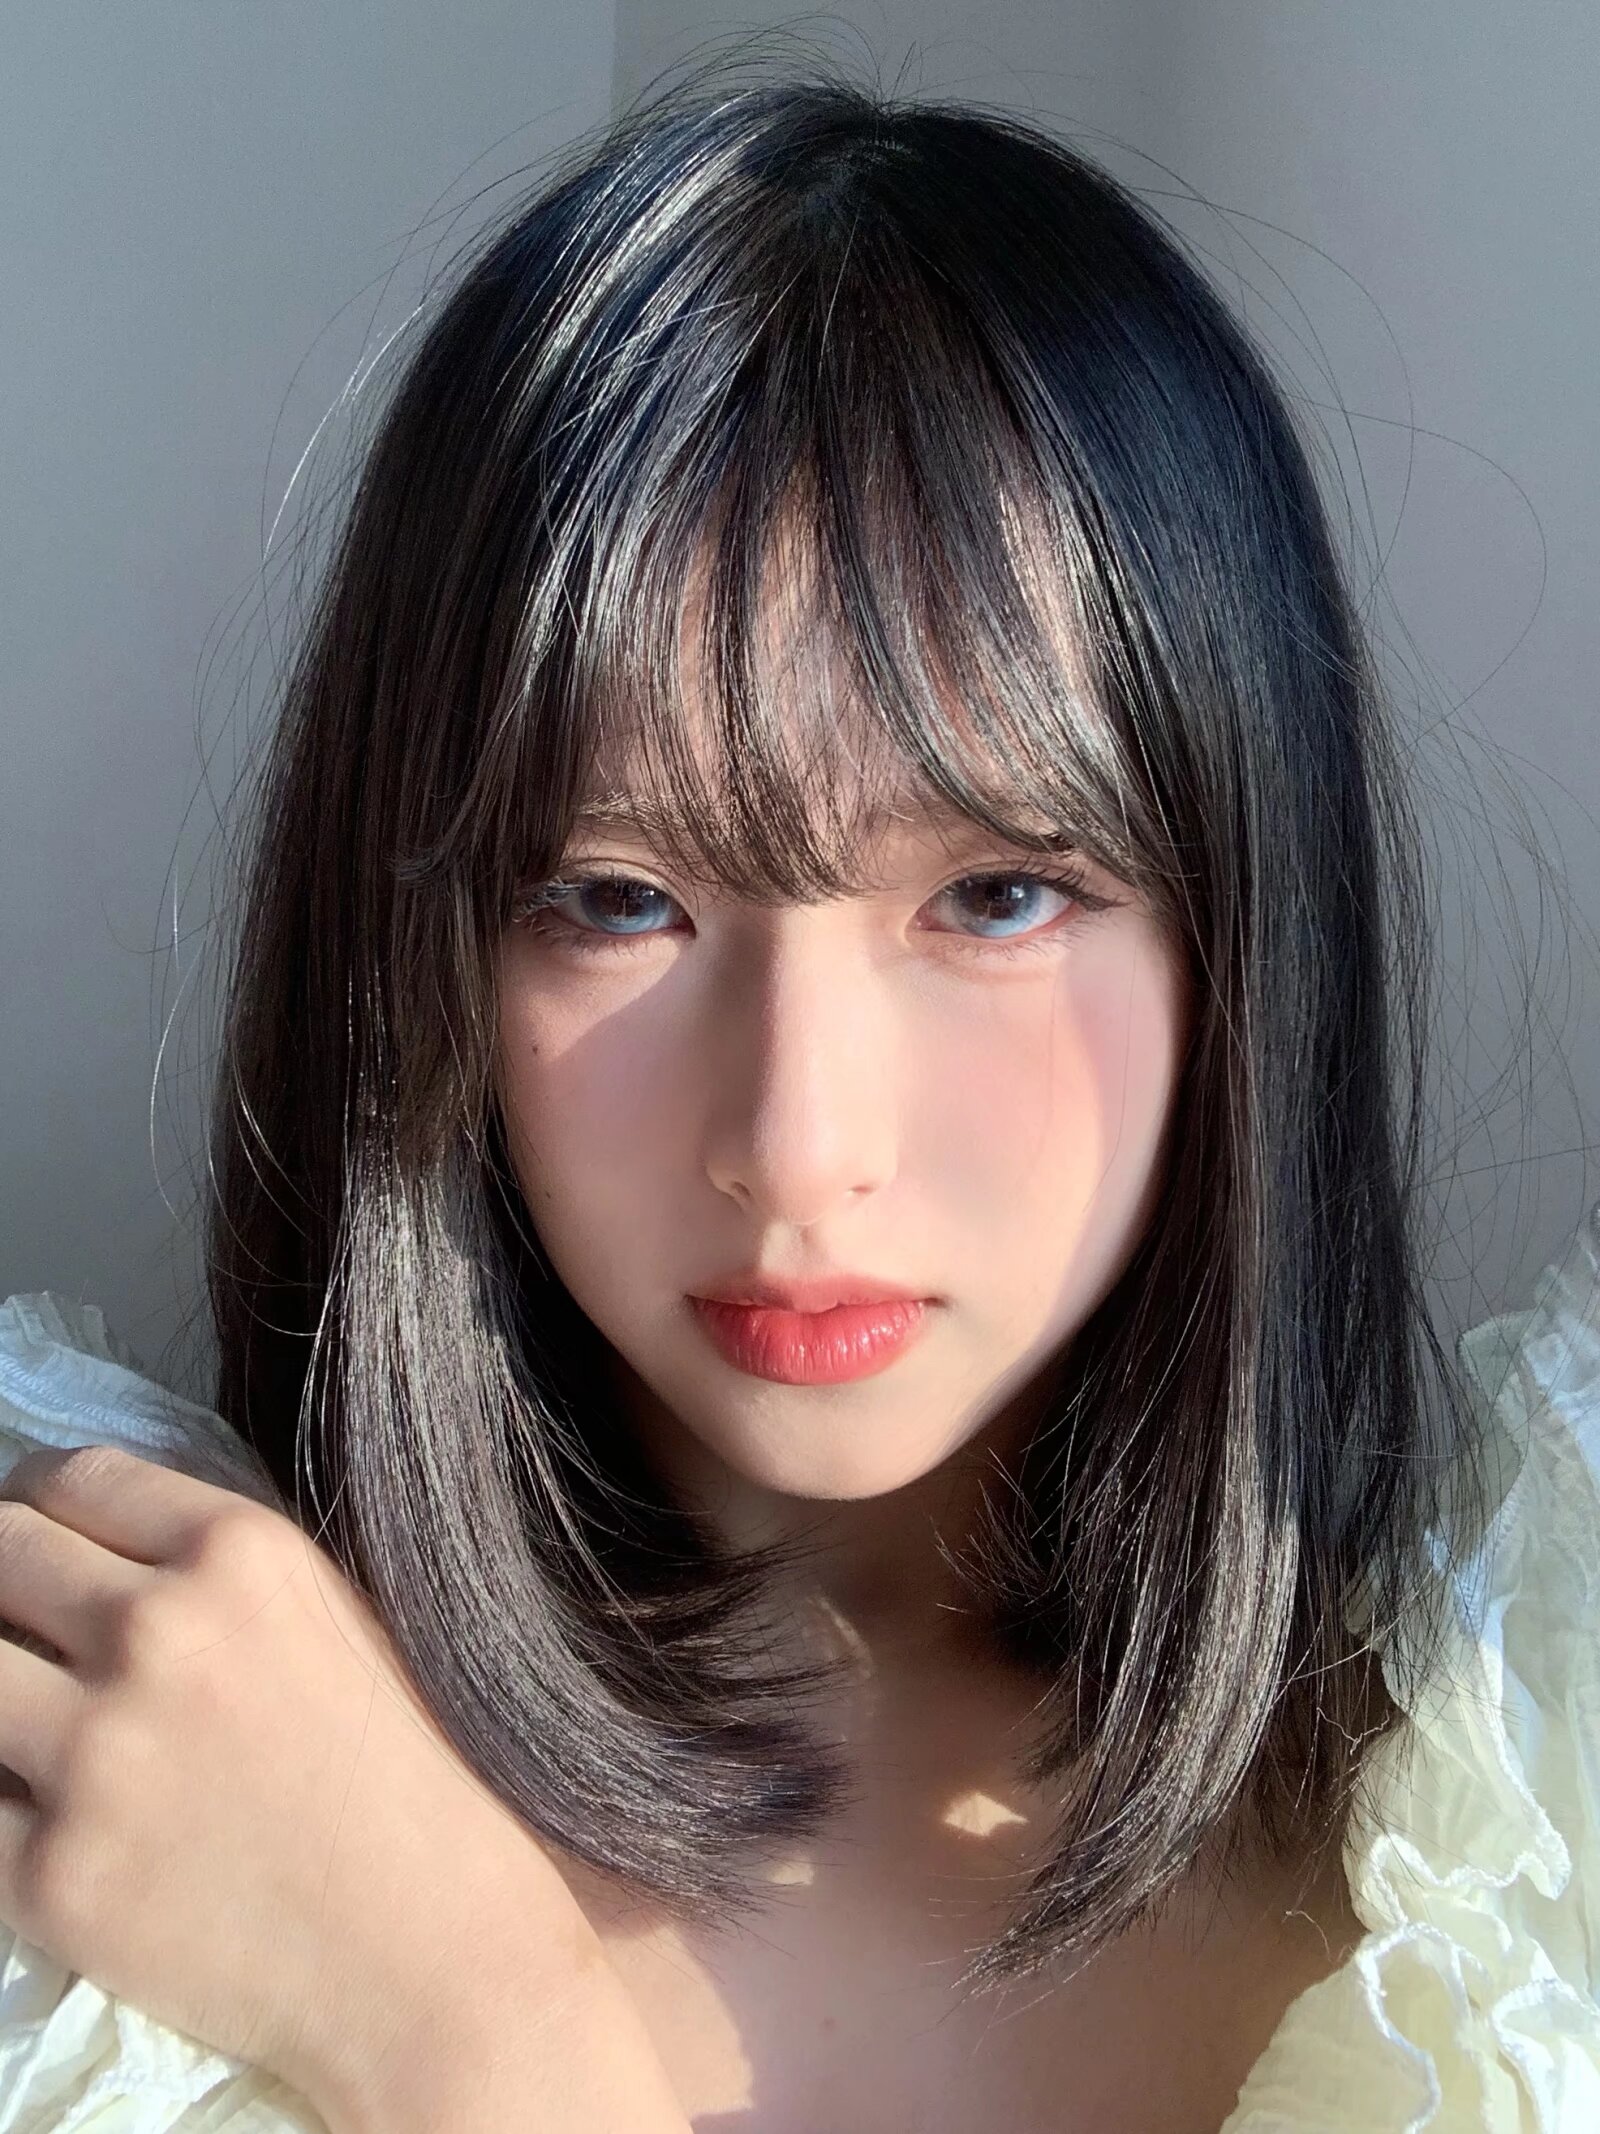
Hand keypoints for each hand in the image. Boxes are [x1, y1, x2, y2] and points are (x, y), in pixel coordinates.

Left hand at [0, 1443, 619, 2115]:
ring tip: (48, 1726)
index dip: (40, 1507)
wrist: (431, 1949)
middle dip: (6, 1589)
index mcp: (238, 1553)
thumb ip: (211, 1566)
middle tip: (34, 1633)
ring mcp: (95, 1756)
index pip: (71, 1479)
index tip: (40, 1544)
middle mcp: (158, 1633)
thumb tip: (87, 1543)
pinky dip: (7, 1802)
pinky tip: (69, 1815)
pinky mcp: (49, 1876)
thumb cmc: (401, 1774)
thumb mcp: (331, 1614)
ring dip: (4, 1695)